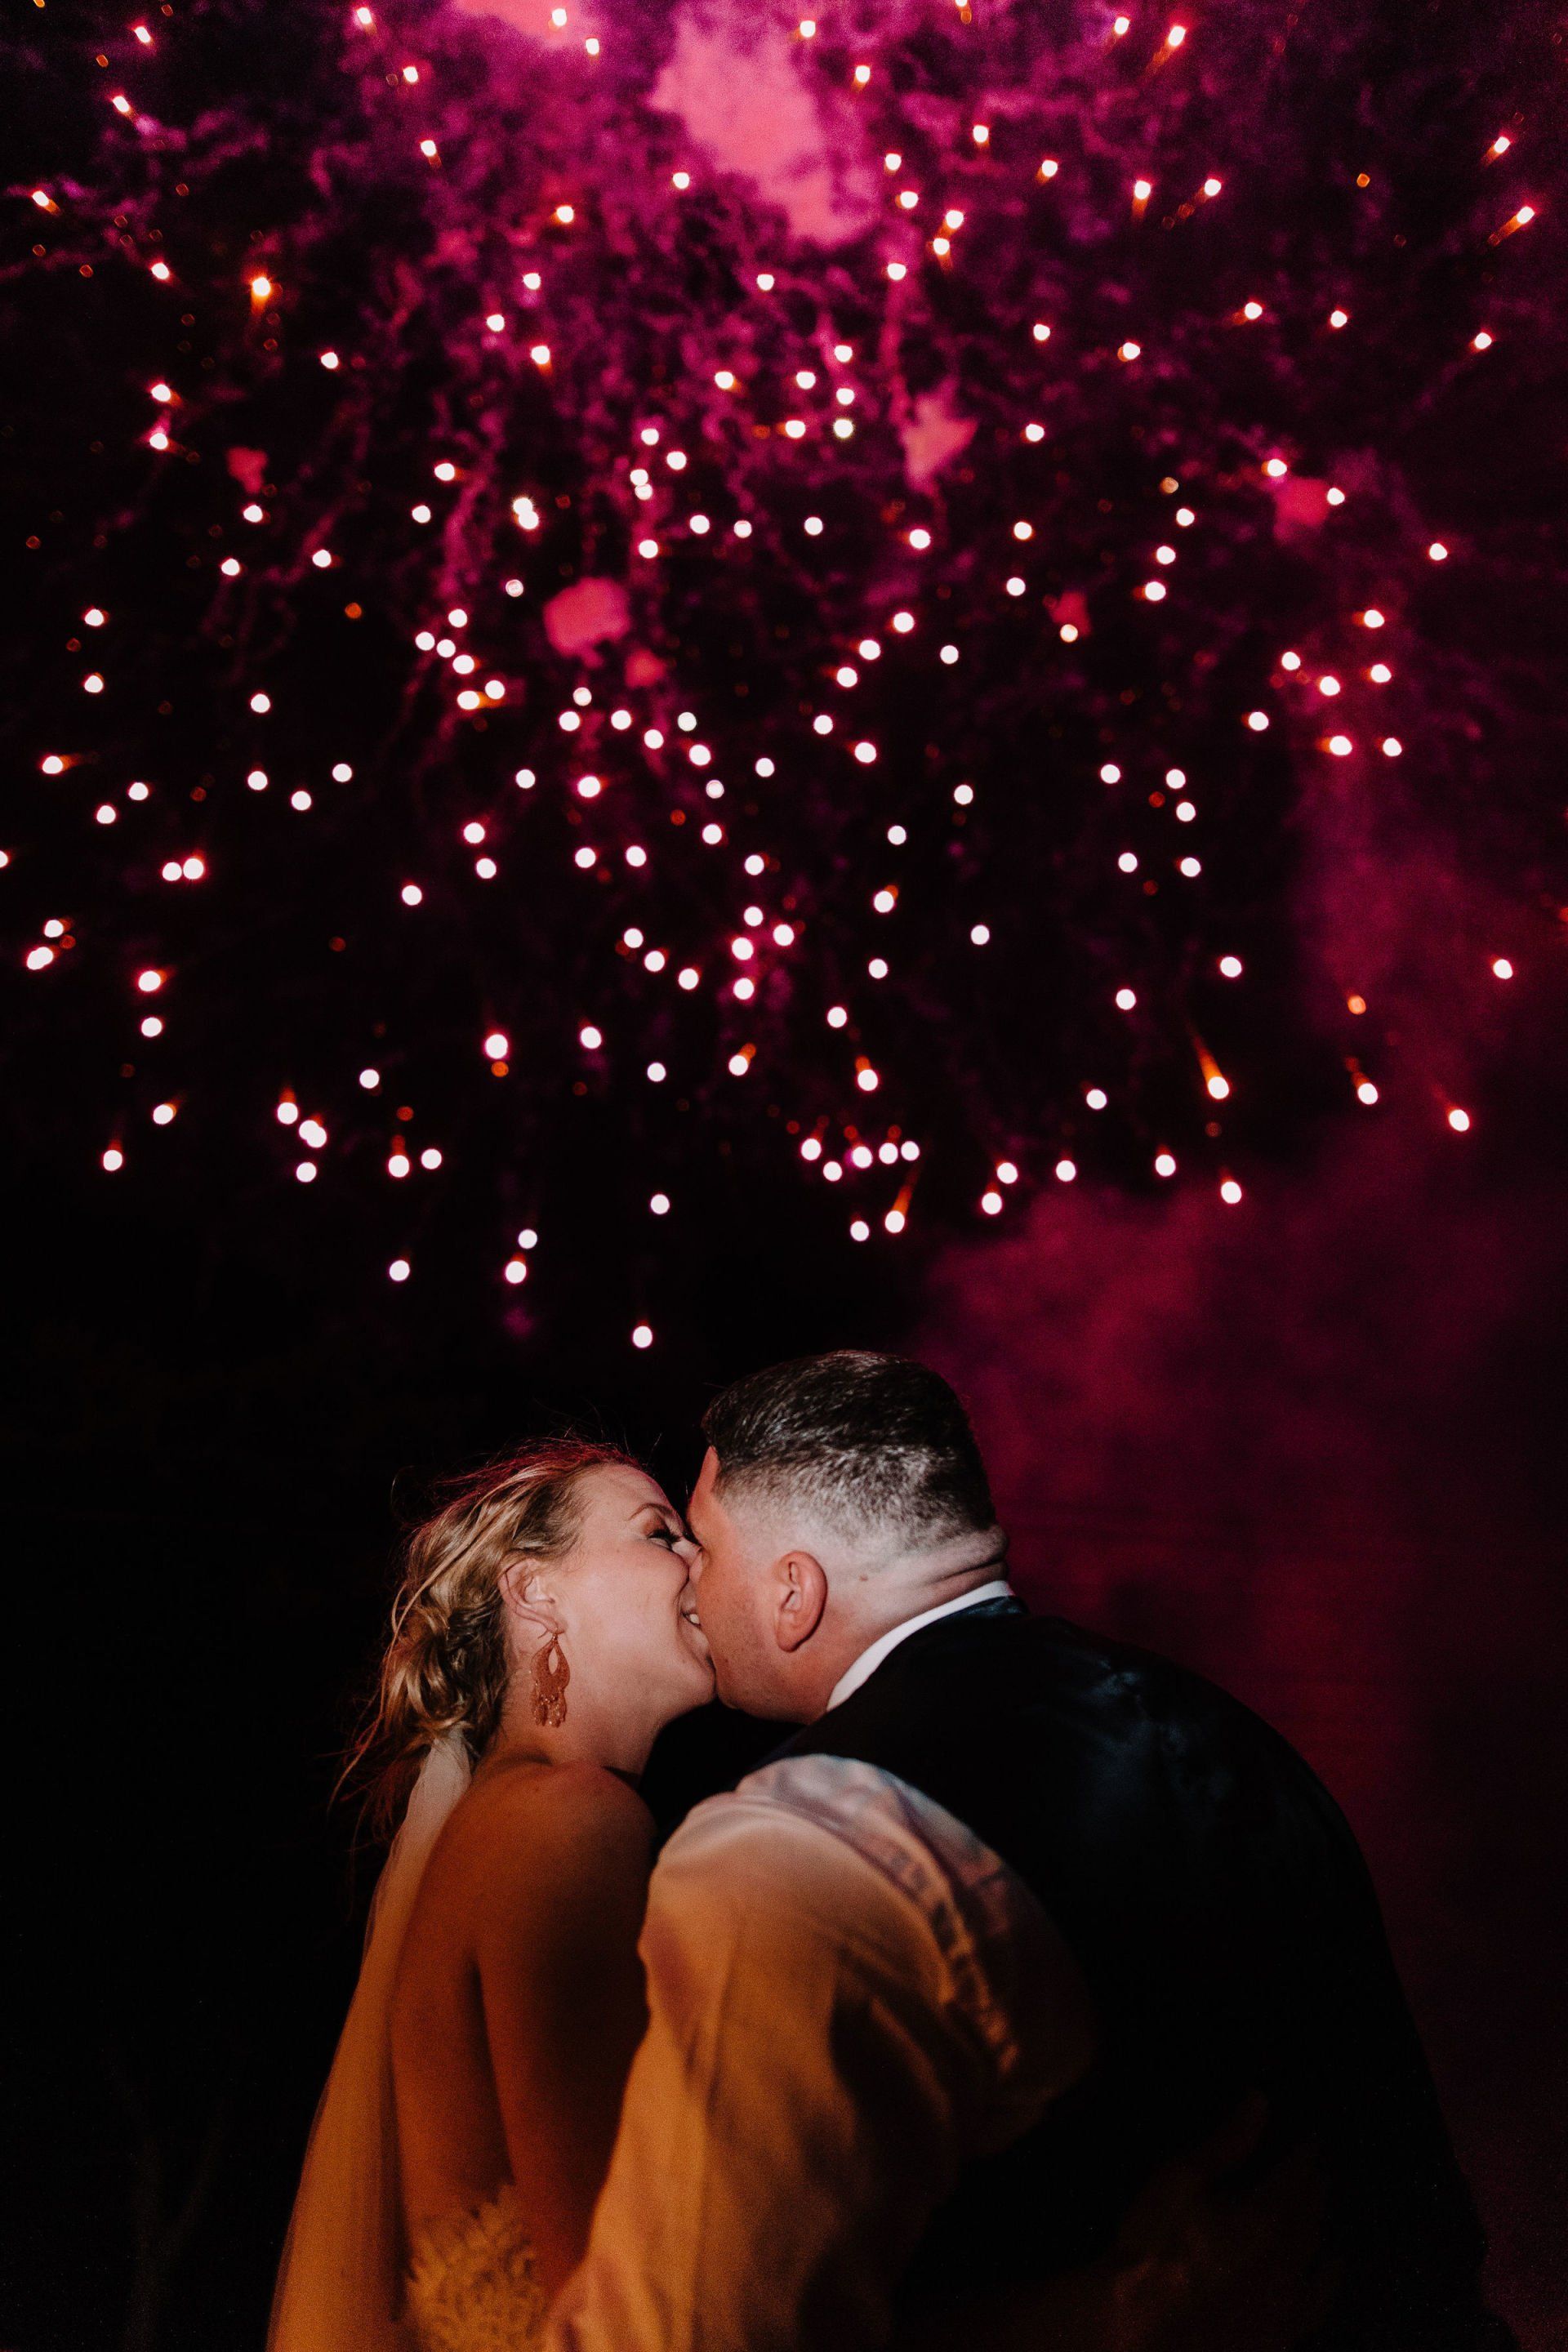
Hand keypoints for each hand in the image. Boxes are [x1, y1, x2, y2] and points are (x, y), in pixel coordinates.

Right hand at [898, 2094, 1341, 2351]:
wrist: (1137, 2328)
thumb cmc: (1153, 2244)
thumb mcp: (1182, 2179)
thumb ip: (1226, 2142)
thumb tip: (1260, 2100)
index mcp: (1266, 2217)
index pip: (1294, 2176)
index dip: (1304, 2155)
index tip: (1312, 2140)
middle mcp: (1287, 2261)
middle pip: (1310, 2217)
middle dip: (1315, 2190)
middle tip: (1320, 2172)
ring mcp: (1286, 2306)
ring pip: (1315, 2259)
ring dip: (1320, 2230)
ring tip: (1325, 2212)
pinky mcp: (1279, 2338)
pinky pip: (1314, 2307)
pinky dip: (1325, 2283)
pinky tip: (1329, 2272)